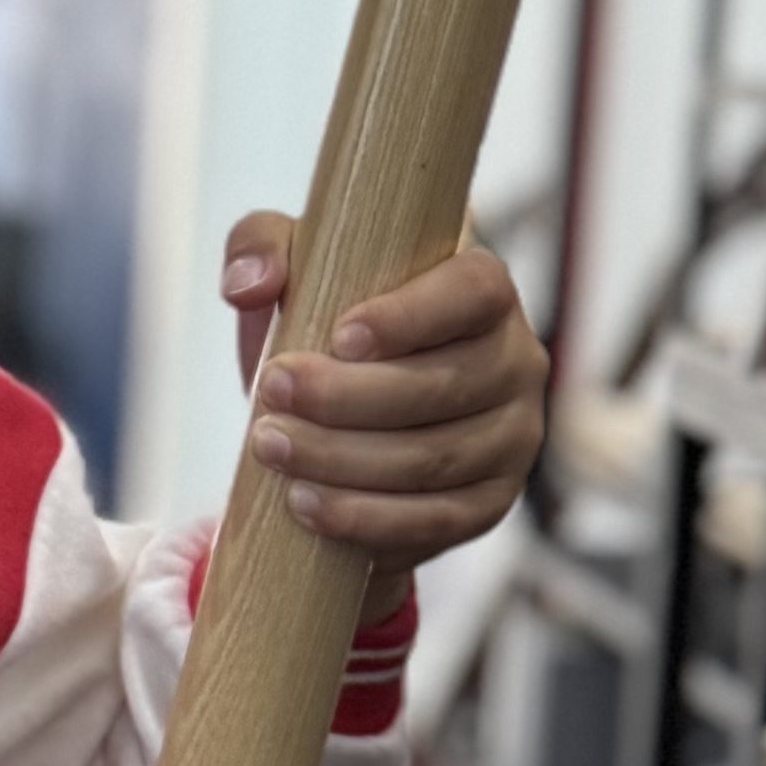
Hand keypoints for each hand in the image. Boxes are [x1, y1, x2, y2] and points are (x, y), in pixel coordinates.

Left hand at [222, 206, 547, 592]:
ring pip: (433, 459)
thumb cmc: (330, 323)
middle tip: (272, 392)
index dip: (409, 317)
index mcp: (484, 288)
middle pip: (441, 387)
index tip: (338, 336)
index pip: (470, 293)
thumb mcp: (297, 270)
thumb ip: (262, 245)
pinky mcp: (491, 501)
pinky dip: (367, 519)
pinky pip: (435, 520)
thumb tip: (249, 286)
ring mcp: (513, 437)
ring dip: (343, 460)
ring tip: (272, 448)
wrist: (350, 414)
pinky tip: (308, 505)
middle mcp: (516, 360)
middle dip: (346, 397)